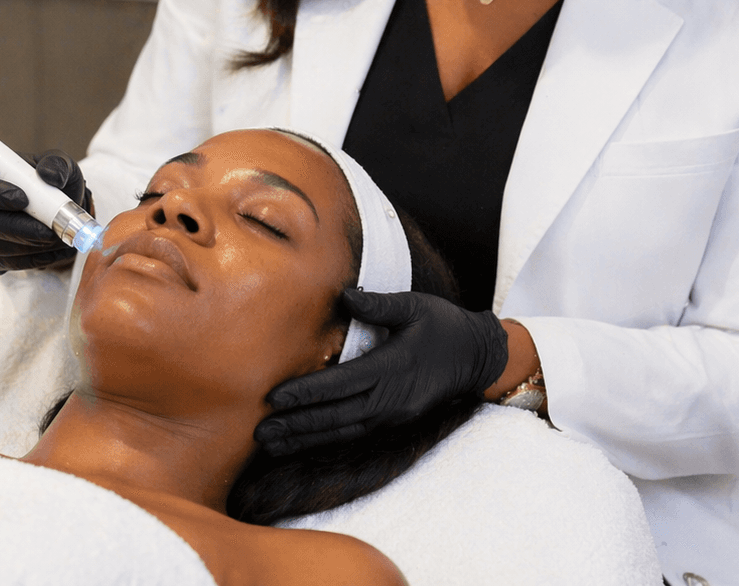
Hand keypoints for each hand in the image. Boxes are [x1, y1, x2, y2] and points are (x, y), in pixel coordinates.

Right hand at [0, 150, 90, 273]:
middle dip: (18, 228)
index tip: (22, 199)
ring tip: (57, 239)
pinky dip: (32, 259)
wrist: (53, 210)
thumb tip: (50, 175)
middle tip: (49, 230)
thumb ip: (56, 164)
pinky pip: (4, 263)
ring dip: (29, 246)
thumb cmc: (49, 183)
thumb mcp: (58, 165)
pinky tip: (52, 251)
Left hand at [253, 288, 508, 453]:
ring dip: (306, 439)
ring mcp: (393, 414)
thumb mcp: (415, 306)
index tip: (275, 398)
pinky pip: (354, 434)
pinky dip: (326, 439)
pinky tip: (303, 442)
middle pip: (336, 416)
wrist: (478, 357)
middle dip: (297, 425)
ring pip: (342, 431)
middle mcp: (390, 398)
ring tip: (272, 444)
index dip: (307, 393)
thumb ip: (378, 304)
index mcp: (392, 367)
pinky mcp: (395, 420)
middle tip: (260, 432)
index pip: (340, 384)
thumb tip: (344, 295)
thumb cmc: (444, 325)